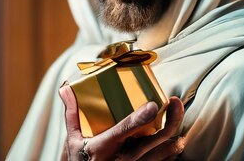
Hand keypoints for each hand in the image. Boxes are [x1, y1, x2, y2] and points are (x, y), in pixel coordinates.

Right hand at [59, 85, 184, 160]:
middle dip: (171, 120)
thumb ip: (72, 113)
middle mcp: (124, 157)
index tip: (154, 104)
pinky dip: (171, 152)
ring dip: (174, 136)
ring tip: (178, 117)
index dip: (141, 117)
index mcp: (106, 145)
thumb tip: (65, 89)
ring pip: (163, 152)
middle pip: (156, 139)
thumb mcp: (73, 139)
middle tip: (176, 102)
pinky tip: (176, 141)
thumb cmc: (81, 160)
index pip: (126, 129)